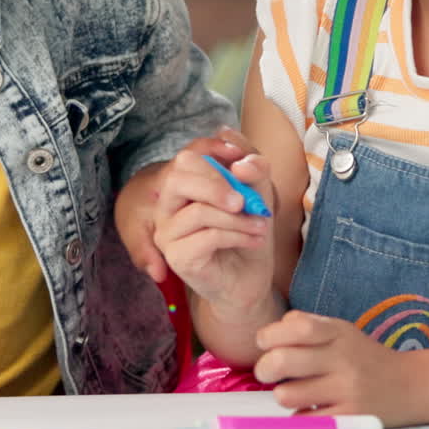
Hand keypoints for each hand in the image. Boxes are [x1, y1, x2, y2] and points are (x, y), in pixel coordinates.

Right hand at [153, 135, 274, 317]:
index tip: (241, 157)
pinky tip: (253, 240)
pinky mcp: (176, 256)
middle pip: (178, 177)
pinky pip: (207, 236)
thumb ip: (253, 172)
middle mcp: (168, 206)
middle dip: (216, 183)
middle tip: (245, 200)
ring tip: (261, 226)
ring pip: (197, 211)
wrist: (250, 278)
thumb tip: (241, 163)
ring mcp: (167, 232)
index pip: (186, 157)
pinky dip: (236, 235)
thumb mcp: (258, 194)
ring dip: (237, 218)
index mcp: (184, 186)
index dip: (211, 151)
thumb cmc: (248, 233)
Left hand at [254, 310, 422, 427]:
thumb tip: (268, 335)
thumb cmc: (364, 357)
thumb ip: (306, 325)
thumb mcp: (341, 331)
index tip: (264, 343)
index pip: (296, 327)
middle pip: (283, 361)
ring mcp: (348, 390)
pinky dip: (299, 416)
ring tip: (293, 392)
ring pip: (287, 394)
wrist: (413, 386)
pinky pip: (306, 420)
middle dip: (264, 368)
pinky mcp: (351, 418)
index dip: (269, 335)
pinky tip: (309, 409)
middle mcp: (343, 359)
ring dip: (282, 395)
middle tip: (267, 372)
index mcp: (338, 333)